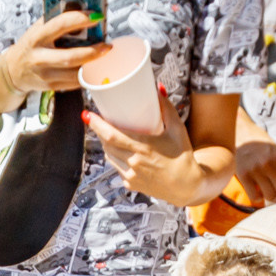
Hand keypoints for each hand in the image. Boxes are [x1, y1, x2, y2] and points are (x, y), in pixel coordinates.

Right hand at [0, 9, 106, 100]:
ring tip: (103, 55)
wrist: (13, 71)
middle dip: (93, 52)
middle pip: (70, 57)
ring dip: (93, 65)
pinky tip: (91, 66)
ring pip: (75, 73)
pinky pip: (74, 82)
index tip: (96, 16)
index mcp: (37, 37)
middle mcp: (40, 57)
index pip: (61, 24)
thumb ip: (55, 19)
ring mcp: (45, 74)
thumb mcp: (37, 29)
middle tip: (107, 46)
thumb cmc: (29, 46)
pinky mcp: (51, 86)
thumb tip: (80, 7)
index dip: (80, 19)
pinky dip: (86, 74)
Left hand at [88, 91, 200, 206]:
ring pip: (110, 156)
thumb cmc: (183, 156)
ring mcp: (131, 175)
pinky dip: (117, 158)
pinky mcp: (131, 184)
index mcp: (143, 148)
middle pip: (106, 144)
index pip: (111, 135)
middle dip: (100, 132)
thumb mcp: (177, 129)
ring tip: (111, 135)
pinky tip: (123, 153)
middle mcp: (134, 163)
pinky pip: (117, 168)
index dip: (96, 124)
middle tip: (99, 121)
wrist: (188, 186)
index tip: (87, 115)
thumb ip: (166, 108)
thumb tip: (158, 88)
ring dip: (107, 145)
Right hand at [230, 139, 275, 207]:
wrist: (240, 134)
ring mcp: (256, 169)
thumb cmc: (261, 146)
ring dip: (269, 197)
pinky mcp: (243, 175)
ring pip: (270, 196)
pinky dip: (257, 197)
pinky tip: (256, 190)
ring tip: (266, 190)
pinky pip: (255, 197)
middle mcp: (269, 163)